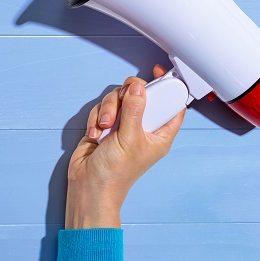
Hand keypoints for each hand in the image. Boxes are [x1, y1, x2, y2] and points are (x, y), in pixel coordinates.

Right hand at [66, 64, 185, 228]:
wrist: (88, 187)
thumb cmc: (115, 174)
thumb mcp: (129, 139)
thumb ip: (134, 110)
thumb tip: (138, 88)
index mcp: (159, 134)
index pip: (171, 105)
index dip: (168, 87)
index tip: (159, 73)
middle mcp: (142, 127)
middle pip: (140, 95)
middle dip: (126, 98)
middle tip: (122, 102)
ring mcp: (123, 125)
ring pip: (118, 99)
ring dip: (108, 110)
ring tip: (105, 127)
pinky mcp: (106, 125)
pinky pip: (103, 108)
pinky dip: (96, 118)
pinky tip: (96, 134)